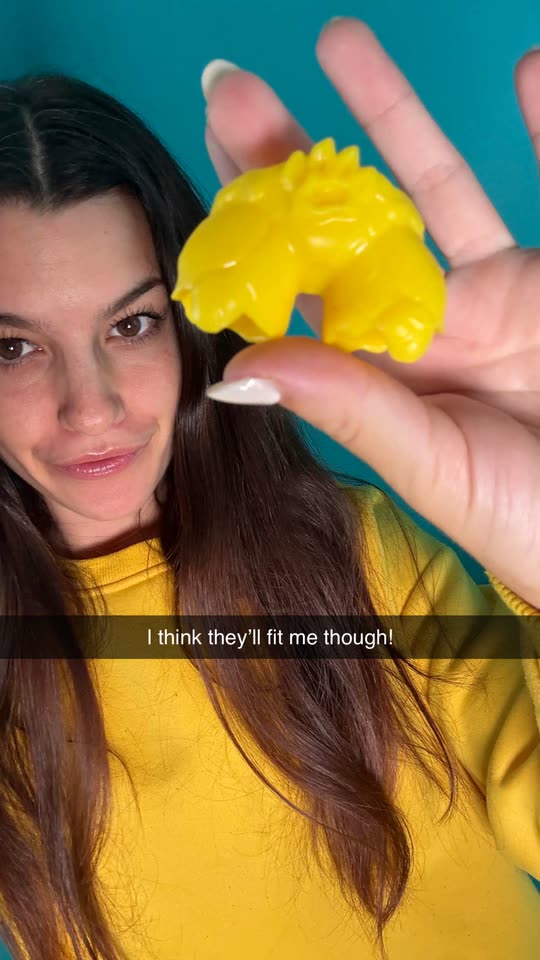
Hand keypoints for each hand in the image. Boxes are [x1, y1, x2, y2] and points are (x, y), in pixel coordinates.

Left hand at [202, 17, 539, 607]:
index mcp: (385, 372)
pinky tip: (525, 66)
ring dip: (390, 114)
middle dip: (292, 158)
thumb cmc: (529, 517)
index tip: (207, 171)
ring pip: (434, 187)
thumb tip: (238, 373)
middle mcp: (428, 321)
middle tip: (230, 88)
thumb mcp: (438, 468)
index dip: (254, 232)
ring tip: (336, 40)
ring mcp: (495, 291)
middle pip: (347, 225)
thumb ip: (353, 414)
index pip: (304, 290)